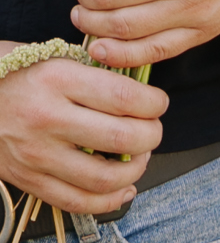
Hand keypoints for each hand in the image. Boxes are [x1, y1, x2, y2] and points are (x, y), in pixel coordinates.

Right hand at [0, 57, 166, 214]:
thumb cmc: (20, 72)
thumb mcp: (58, 58)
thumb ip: (98, 75)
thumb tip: (142, 94)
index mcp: (59, 80)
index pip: (124, 97)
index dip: (154, 103)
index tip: (159, 102)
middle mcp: (47, 118)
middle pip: (121, 137)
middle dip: (152, 135)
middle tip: (154, 128)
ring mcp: (35, 154)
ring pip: (103, 177)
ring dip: (135, 169)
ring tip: (141, 156)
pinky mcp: (27, 180)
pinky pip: (76, 201)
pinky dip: (108, 199)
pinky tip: (124, 186)